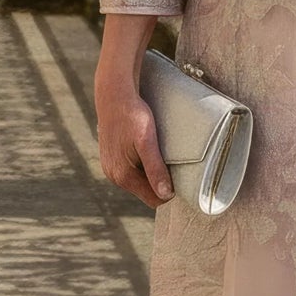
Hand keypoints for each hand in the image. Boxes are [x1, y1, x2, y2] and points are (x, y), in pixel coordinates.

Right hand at [94, 74, 172, 209]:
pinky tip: (150, 152)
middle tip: (176, 164)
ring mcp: (111, 168)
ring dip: (153, 173)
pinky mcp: (112, 159)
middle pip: (147, 192)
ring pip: (140, 181)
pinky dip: (144, 166)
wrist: (113, 95)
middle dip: (162, 183)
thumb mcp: (147, 141)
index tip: (184, 178)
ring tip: (163, 156)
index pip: (154, 200)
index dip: (170, 192)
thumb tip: (166, 195)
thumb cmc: (132, 115)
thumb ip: (155, 168)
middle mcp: (114, 176)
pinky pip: (133, 171)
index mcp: (123, 176)